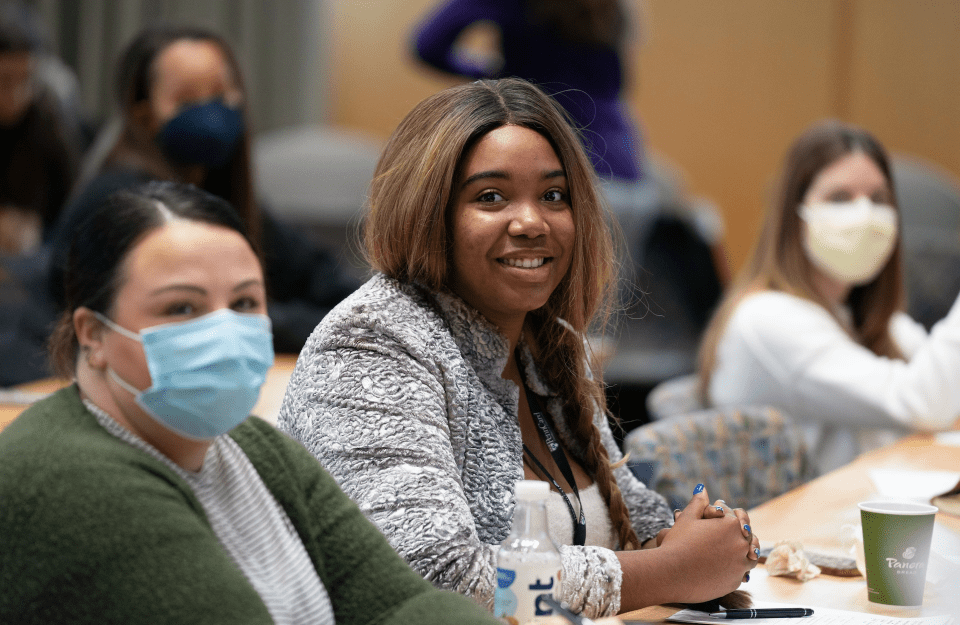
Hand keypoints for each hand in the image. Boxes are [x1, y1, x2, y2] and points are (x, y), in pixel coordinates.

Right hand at [656, 484, 758, 601]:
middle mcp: (741, 543)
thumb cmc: (677, 543)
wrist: (672, 574)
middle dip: (736, 531)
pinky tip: (726, 566)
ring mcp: (741, 564)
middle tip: (725, 533)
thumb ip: (698, 503)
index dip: (723, 514)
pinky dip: (737, 568)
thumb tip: (702, 488)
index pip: (733, 515)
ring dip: (742, 550)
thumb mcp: (687, 518)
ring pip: (749, 554)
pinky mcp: (736, 581)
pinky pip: (743, 572)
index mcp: (731, 524)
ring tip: (731, 550)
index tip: (716, 515)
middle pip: (745, 534)